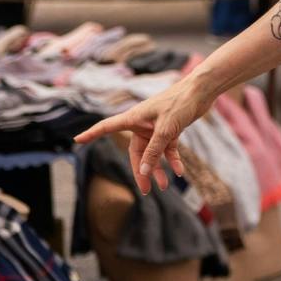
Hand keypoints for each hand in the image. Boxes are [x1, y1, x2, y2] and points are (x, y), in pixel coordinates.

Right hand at [73, 74, 215, 192]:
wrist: (203, 90)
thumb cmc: (181, 103)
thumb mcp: (166, 130)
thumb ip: (154, 151)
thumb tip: (144, 171)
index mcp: (134, 118)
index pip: (107, 127)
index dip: (92, 134)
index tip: (77, 140)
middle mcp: (143, 124)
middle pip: (137, 152)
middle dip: (141, 171)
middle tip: (145, 189)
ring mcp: (157, 127)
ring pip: (154, 153)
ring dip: (158, 168)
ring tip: (164, 186)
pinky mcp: (171, 129)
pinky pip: (168, 148)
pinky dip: (173, 160)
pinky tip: (179, 172)